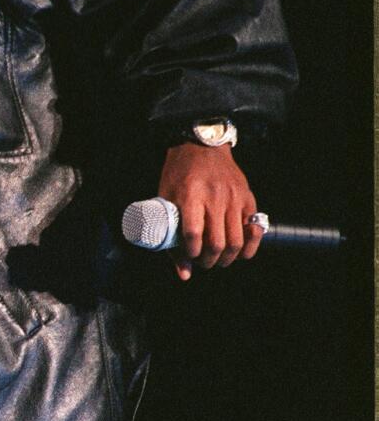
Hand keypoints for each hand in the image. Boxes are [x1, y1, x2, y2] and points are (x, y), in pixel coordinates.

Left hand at [157, 142, 264, 280]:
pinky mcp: (248, 198)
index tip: (189, 256)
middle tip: (203, 262)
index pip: (193, 234)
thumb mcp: (166, 199)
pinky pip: (254, 230)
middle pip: (217, 243)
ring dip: (228, 258)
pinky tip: (239, 252)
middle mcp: (215, 197)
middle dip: (209, 260)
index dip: (191, 253)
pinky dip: (249, 247)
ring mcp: (234, 198)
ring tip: (218, 259)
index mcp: (190, 195)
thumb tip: (184, 273)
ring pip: (237, 241)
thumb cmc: (178, 174)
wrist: (201, 146)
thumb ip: (172, 235)